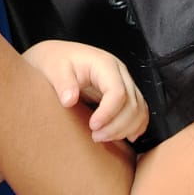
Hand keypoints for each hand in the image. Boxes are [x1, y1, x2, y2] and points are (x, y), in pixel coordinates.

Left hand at [22, 40, 149, 143]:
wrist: (58, 56)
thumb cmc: (56, 61)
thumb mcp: (54, 68)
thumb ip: (62, 83)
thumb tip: (69, 100)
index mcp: (105, 64)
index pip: (118, 92)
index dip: (109, 113)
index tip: (93, 127)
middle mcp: (120, 72)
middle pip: (132, 104)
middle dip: (116, 126)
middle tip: (95, 137)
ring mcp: (125, 82)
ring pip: (139, 110)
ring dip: (125, 129)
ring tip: (103, 138)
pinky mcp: (125, 93)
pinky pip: (140, 112)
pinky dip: (135, 126)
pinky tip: (122, 136)